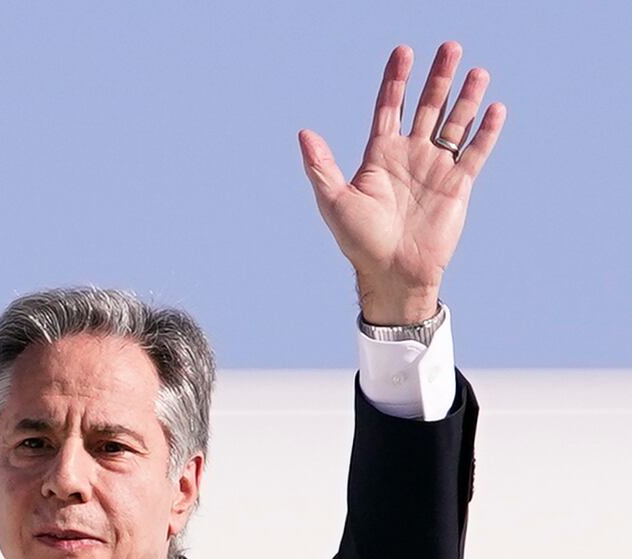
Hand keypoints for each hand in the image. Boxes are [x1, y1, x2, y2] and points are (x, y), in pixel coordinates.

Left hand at [299, 41, 505, 323]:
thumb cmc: (359, 240)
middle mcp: (410, 155)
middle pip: (427, 106)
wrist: (392, 272)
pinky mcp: (458, 185)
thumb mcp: (334, 201)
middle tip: (449, 47)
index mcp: (380, 155)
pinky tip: (494, 108)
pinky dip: (486, 131)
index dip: (396, 80)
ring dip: (465, 97)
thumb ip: (321, 166)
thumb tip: (304, 133)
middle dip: (437, 78)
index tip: (403, 52)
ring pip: (454, 123)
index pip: (389, 107)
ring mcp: (435, 168)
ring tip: (476, 70)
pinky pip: (475, 152)